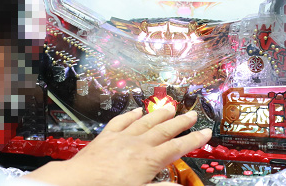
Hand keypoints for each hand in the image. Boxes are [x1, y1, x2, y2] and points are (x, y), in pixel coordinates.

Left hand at [23, 105, 211, 185]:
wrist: (78, 182)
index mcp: (149, 160)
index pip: (177, 148)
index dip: (193, 140)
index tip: (206, 133)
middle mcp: (138, 145)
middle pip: (164, 130)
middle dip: (180, 122)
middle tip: (192, 114)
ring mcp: (121, 138)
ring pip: (145, 122)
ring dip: (159, 114)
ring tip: (171, 106)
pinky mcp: (105, 137)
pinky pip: (121, 121)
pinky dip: (131, 115)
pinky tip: (137, 111)